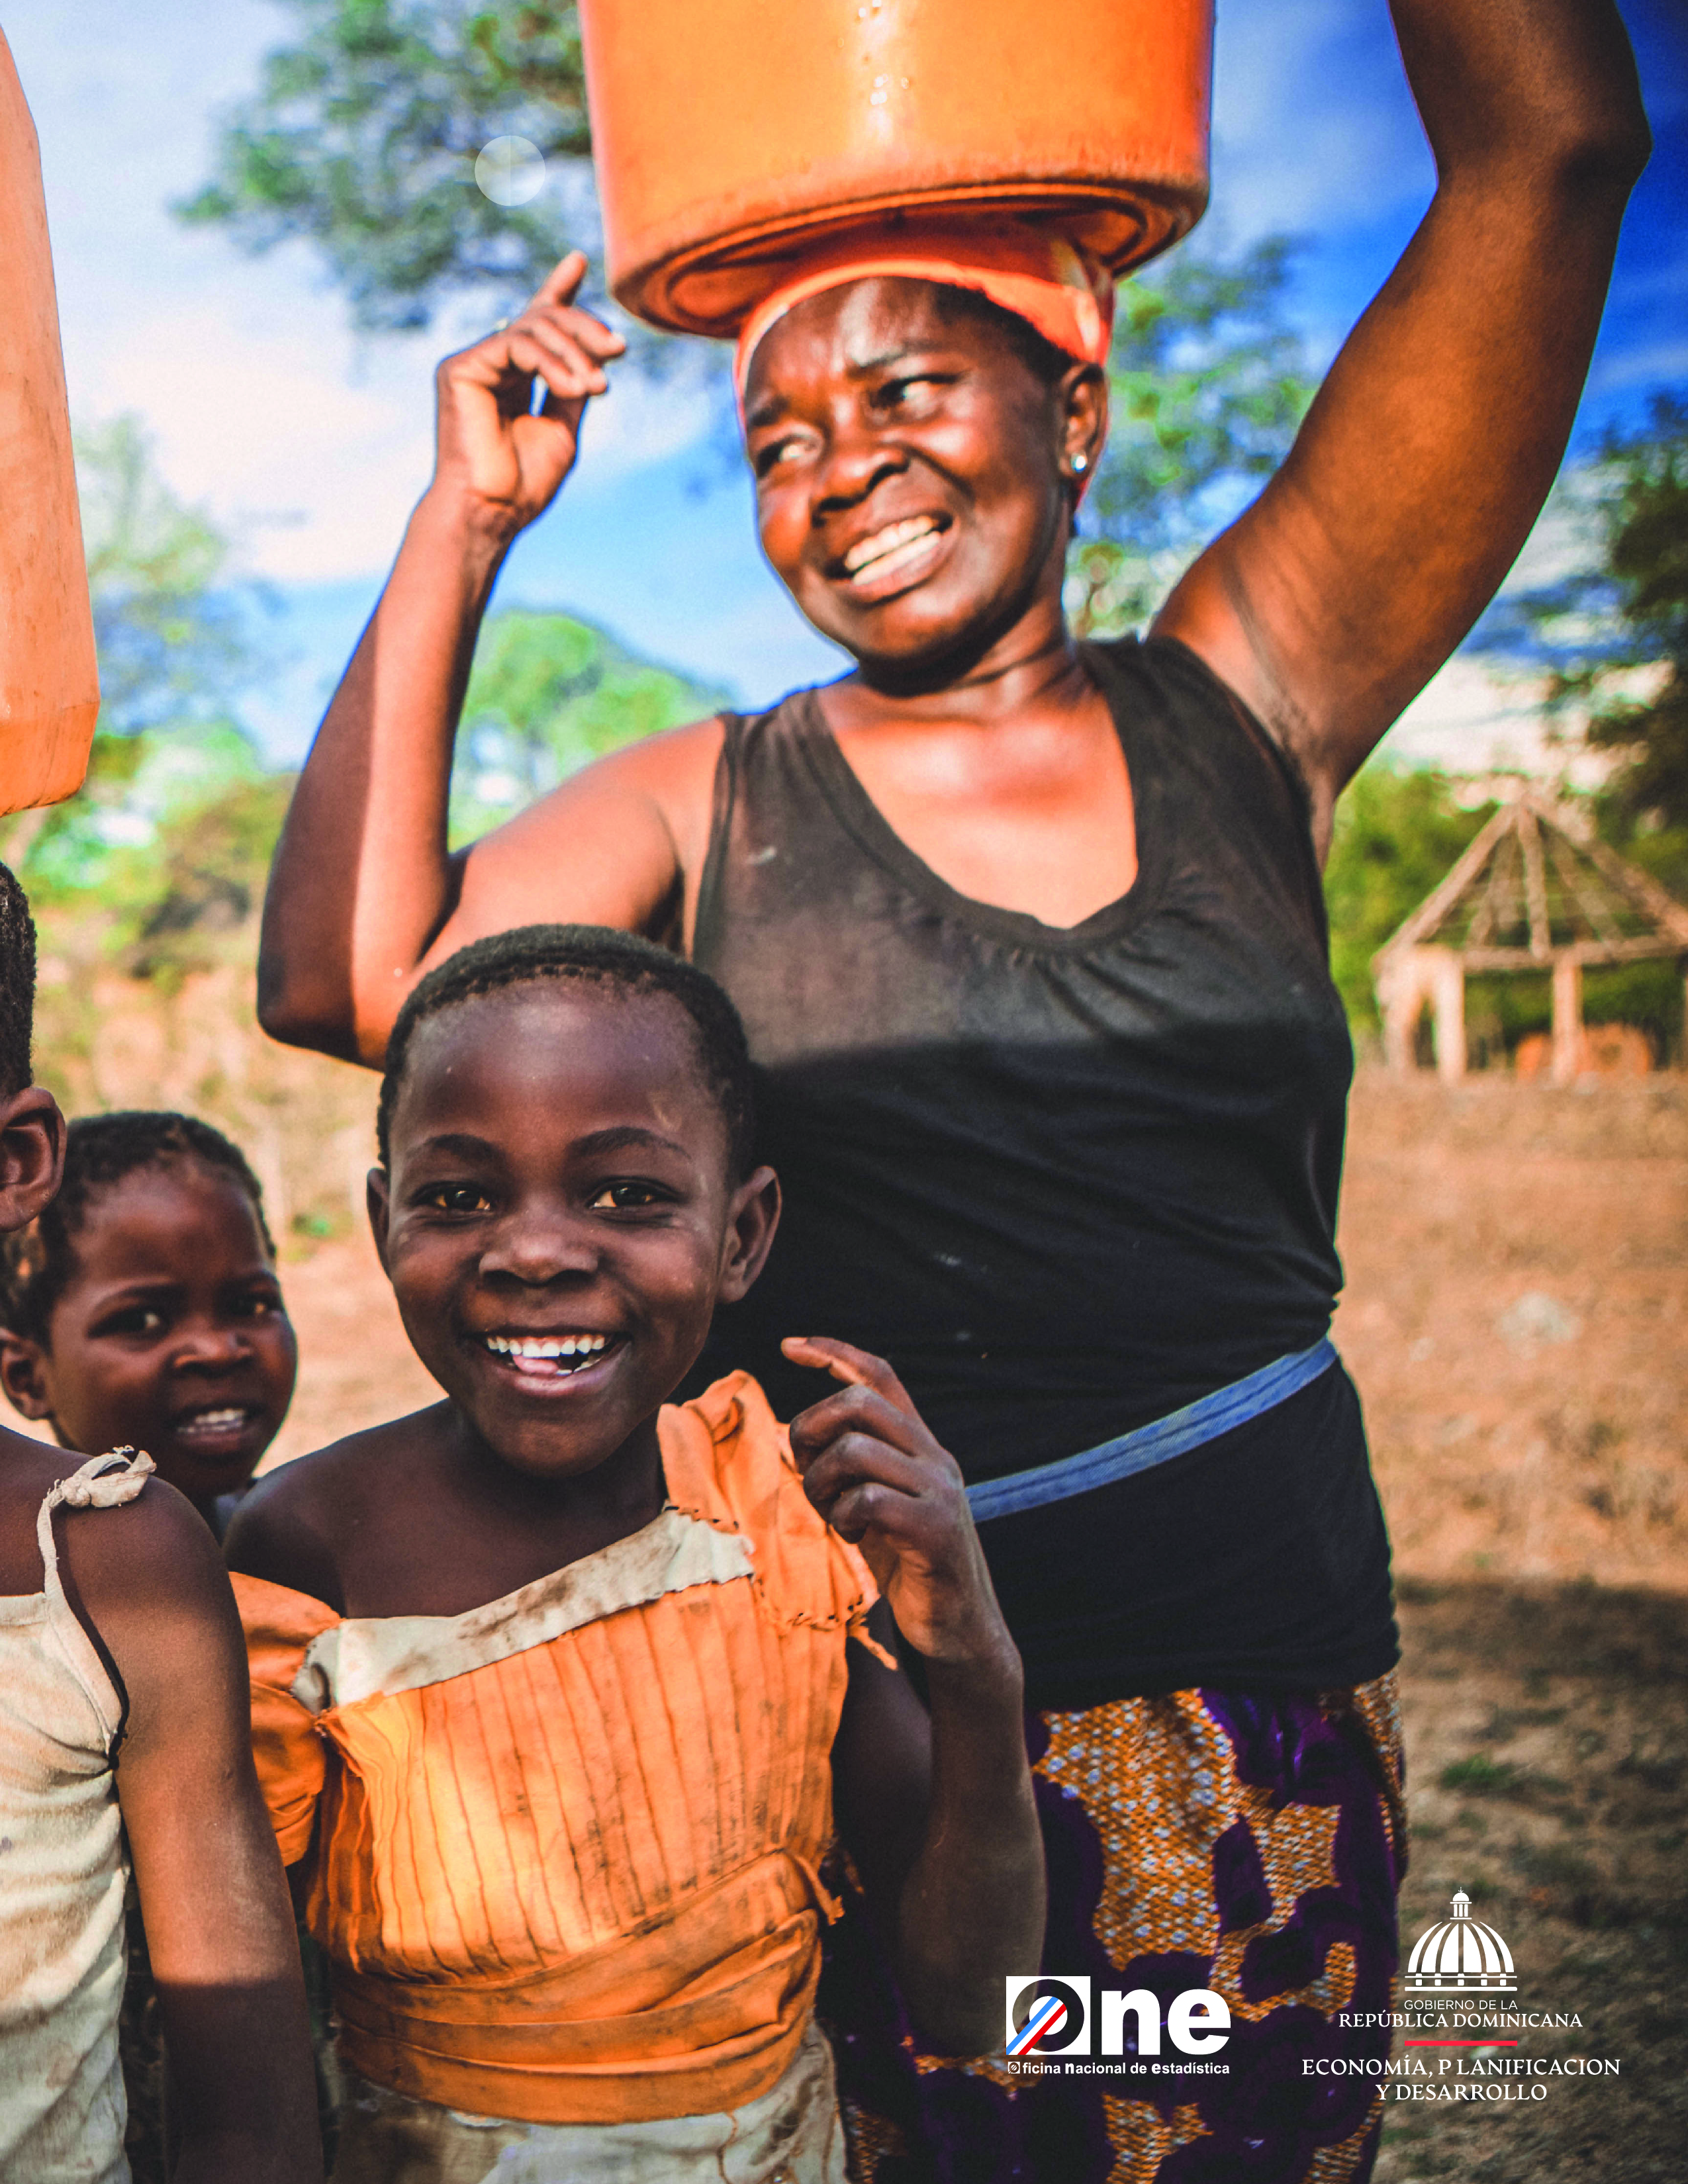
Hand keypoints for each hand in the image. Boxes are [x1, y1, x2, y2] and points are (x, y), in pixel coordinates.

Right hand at [428, 250, 625, 536]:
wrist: (493, 512)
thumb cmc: (525, 484)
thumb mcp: (563, 427)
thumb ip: (573, 386)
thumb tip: (594, 353)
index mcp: (514, 377)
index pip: (537, 323)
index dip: (557, 290)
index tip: (577, 260)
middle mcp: (492, 364)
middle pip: (542, 319)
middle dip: (585, 327)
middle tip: (618, 349)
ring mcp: (473, 364)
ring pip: (532, 327)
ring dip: (574, 351)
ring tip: (598, 385)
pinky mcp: (460, 368)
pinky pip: (516, 343)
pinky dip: (551, 361)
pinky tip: (574, 385)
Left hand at [784, 1336, 1013, 1670]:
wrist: (959, 1629)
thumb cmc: (906, 1566)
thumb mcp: (876, 1506)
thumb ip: (852, 1469)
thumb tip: (795, 1438)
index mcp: (921, 1446)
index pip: (880, 1376)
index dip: (834, 1351)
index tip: (788, 1345)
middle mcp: (935, 1458)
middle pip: (859, 1402)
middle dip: (813, 1427)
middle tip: (804, 1470)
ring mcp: (939, 1491)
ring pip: (856, 1449)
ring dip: (821, 1481)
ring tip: (830, 1513)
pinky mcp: (935, 1529)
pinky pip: (869, 1499)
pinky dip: (843, 1517)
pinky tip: (852, 1537)